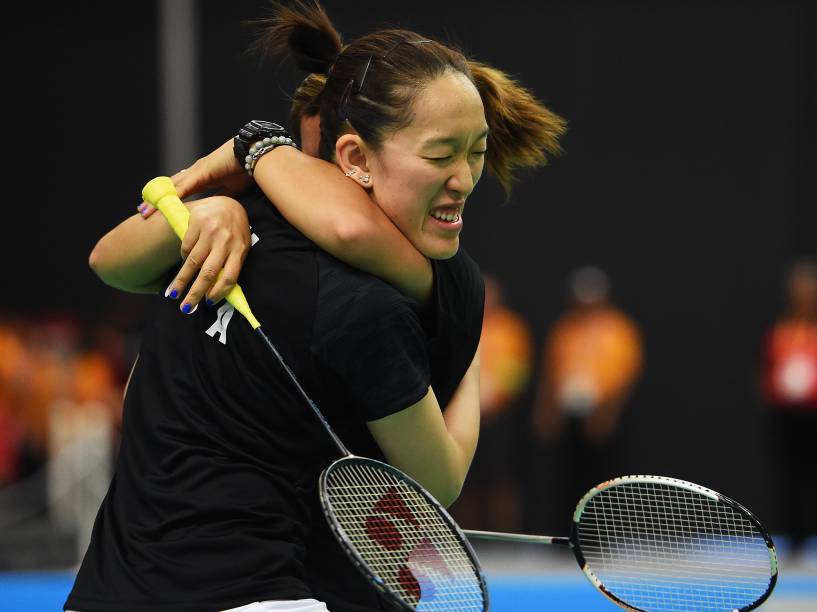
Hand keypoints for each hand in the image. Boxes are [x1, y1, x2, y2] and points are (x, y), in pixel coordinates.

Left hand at [138, 139, 250, 217]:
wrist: (255, 154)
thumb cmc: (248, 169)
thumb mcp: (234, 189)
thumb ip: (224, 199)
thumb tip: (219, 211)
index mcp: (205, 175)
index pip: (183, 188)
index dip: (172, 198)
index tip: (161, 206)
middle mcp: (197, 171)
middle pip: (172, 187)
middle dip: (159, 198)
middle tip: (144, 209)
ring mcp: (197, 171)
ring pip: (172, 188)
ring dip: (157, 200)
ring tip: (144, 210)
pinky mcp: (201, 173)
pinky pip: (182, 189)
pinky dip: (170, 198)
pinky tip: (159, 206)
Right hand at [164, 195, 250, 312]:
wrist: (228, 204)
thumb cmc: (236, 231)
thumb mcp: (241, 246)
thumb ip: (232, 264)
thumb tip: (218, 290)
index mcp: (240, 249)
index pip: (229, 277)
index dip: (219, 292)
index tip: (209, 302)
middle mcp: (225, 240)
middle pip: (208, 273)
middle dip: (195, 293)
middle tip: (186, 308)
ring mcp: (210, 231)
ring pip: (193, 262)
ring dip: (181, 280)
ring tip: (173, 293)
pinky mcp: (197, 222)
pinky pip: (186, 247)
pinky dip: (183, 258)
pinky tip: (183, 266)